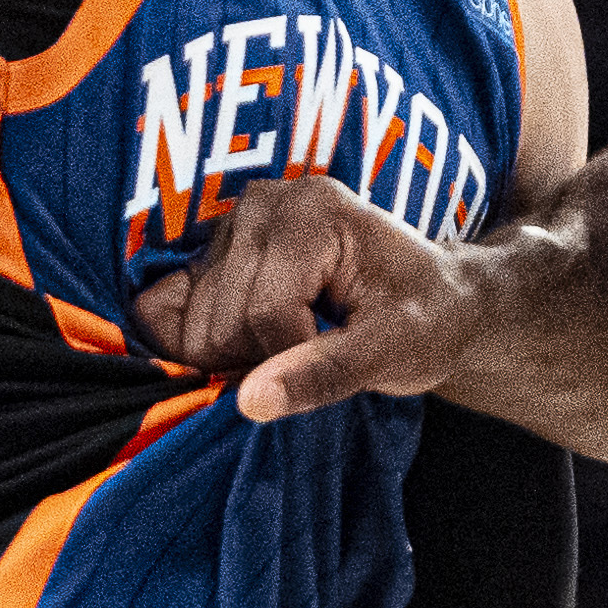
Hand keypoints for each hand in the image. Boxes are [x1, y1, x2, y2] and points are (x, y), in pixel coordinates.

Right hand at [126, 170, 486, 415]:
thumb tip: (249, 403)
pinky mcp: (213, 251)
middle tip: (318, 355)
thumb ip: (324, 375)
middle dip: (264, 360)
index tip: (341, 361)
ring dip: (242, 356)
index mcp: (313, 213)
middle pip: (222, 322)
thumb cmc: (425, 319)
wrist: (435, 297)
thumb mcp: (395, 352)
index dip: (295, 361)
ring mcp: (232, 223)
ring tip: (298, 344)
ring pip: (197, 327)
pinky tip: (254, 343)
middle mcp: (263, 204)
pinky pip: (172, 310)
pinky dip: (207, 343)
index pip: (265, 315)